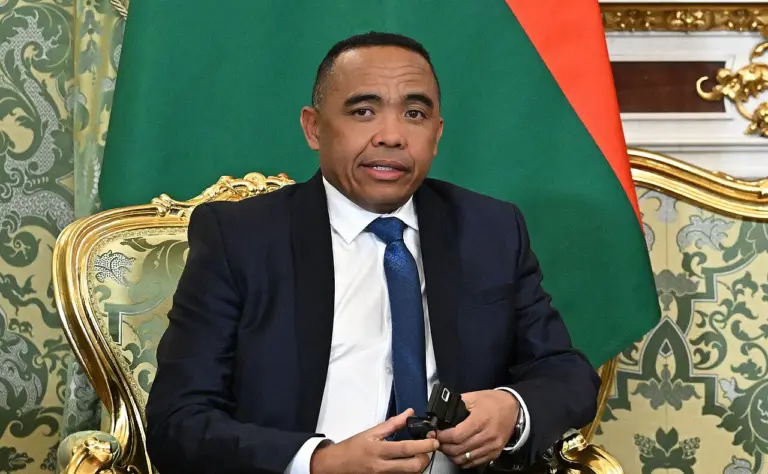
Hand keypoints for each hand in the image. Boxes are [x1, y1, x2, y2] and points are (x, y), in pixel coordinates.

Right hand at [310, 408, 439, 473]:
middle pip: (413, 467)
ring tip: (419, 454)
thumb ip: (392, 424)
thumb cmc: (352, 448)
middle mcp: (382, 467)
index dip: (423, 445)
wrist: (336, 465)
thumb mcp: (371, 432)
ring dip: (420, 464)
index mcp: (379, 451)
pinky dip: (410, 470)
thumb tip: (408, 414)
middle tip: (428, 448)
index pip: (406, 449)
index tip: (433, 440)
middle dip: (426, 457)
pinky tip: (409, 462)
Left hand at [437, 390, 518, 468]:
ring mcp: (492, 446)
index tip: (436, 434)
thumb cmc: (493, 401)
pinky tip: (458, 453)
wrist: (514, 408)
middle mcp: (487, 436)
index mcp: (481, 420)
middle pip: (459, 449)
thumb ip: (457, 404)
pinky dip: (464, 460)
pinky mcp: (495, 453)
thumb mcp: (474, 397)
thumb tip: (441, 413)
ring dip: (452, 455)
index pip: (457, 435)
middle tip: (438, 442)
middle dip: (444, 447)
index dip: (443, 437)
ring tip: (446, 448)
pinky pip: (475, 462)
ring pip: (466, 459)